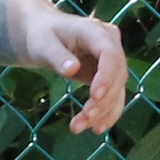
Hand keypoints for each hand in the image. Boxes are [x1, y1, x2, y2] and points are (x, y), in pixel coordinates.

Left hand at [21, 0, 132, 135]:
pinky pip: (113, 97)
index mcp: (95, 31)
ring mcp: (112, 61)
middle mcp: (110, 44)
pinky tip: (95, 128)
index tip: (95, 96)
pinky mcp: (108, 76)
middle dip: (104, 100)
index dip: (106, 76)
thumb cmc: (42, 36)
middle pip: (117, 75)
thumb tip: (71, 69)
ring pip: (117, 90)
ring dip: (103, 112)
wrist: (44, 36)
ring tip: (78, 127)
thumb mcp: (43, 44)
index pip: (110, 54)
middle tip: (86, 118)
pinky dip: (105, 114)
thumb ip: (57, 56)